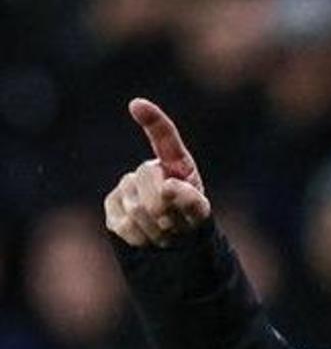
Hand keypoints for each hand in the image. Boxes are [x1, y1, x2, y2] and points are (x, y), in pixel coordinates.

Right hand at [104, 98, 211, 247]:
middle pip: (148, 176)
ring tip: (166, 232)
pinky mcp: (111, 205)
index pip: (165, 137)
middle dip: (166, 205)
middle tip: (176, 223)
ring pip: (137, 206)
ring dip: (157, 227)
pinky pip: (123, 222)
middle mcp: (148, 170)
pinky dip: (141, 237)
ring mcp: (127, 186)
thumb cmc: (189, 222)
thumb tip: (167, 187)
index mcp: (176, 163)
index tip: (137, 105)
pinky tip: (148, 237)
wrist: (173, 243)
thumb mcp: (200, 212)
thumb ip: (191, 200)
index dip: (152, 120)